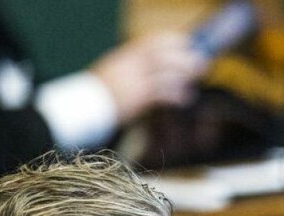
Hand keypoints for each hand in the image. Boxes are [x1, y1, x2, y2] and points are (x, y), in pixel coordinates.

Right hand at [89, 32, 207, 122]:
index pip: (152, 42)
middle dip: (184, 58)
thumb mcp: (114, 69)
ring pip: (166, 74)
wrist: (84, 106)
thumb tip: (155, 62)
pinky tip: (185, 98)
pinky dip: (177, 95)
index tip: (186, 42)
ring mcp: (134, 82)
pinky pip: (163, 95)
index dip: (172, 41)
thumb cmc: (100, 90)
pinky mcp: (138, 99)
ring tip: (195, 77)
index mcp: (125, 56)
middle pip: (163, 56)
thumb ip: (133, 64)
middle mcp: (130, 66)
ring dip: (184, 75)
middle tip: (200, 61)